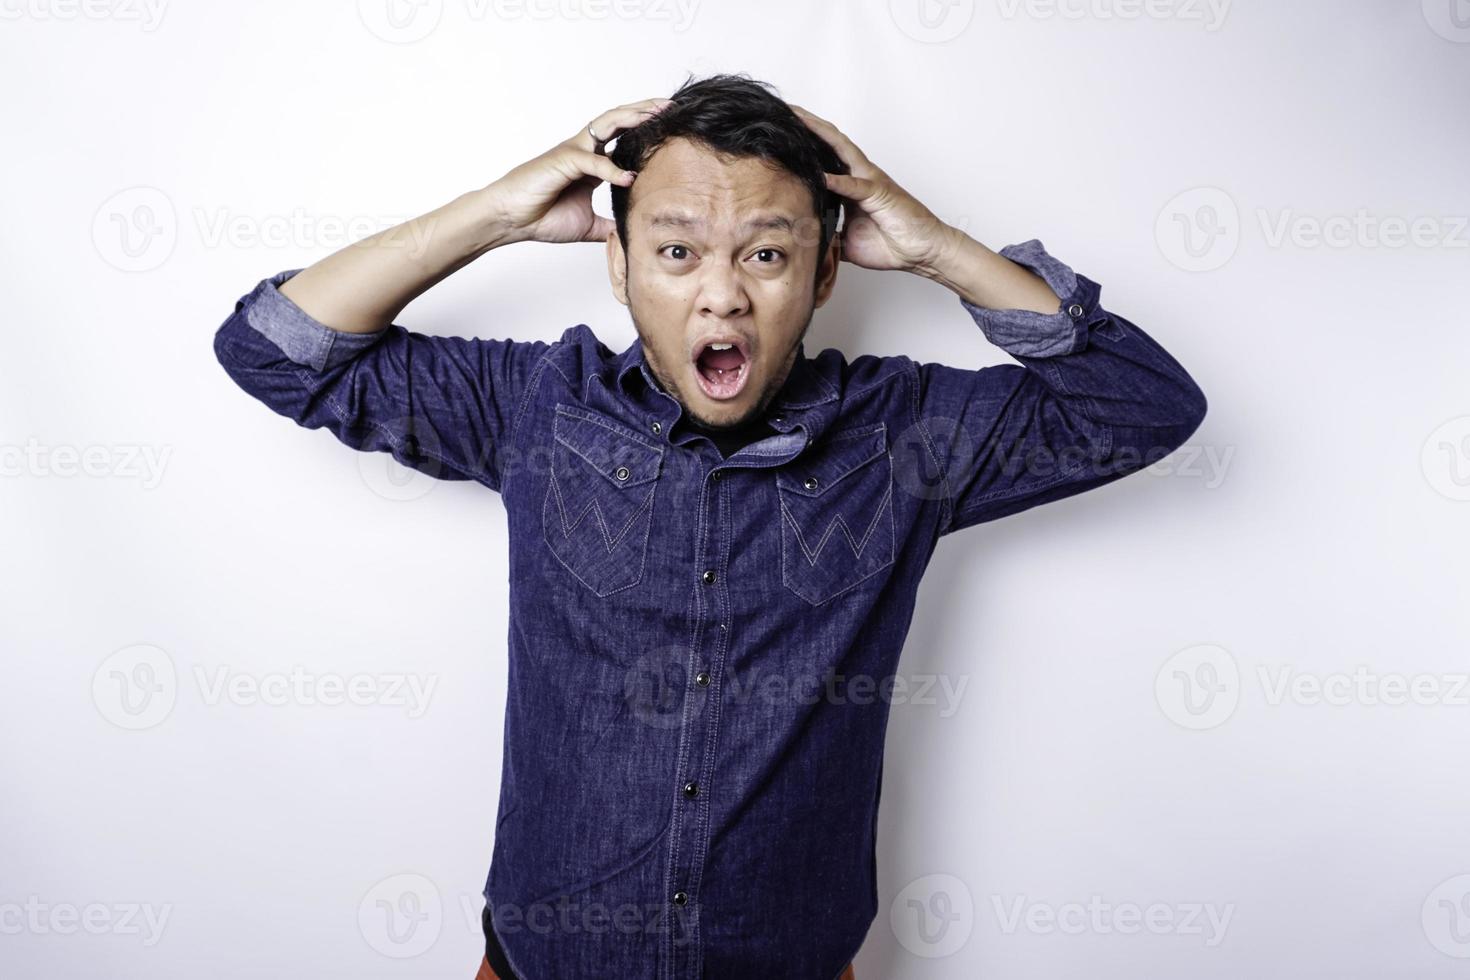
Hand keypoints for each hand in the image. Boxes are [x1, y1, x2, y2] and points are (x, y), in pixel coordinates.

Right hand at [483, 98, 675, 245]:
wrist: (510, 220)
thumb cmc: (542, 218)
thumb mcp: (590, 226)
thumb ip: (610, 226)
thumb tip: (631, 236)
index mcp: (592, 163)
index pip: (624, 138)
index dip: (647, 130)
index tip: (672, 127)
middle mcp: (584, 150)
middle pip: (619, 121)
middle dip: (646, 111)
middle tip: (672, 106)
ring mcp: (573, 152)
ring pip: (607, 125)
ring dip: (633, 118)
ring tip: (657, 115)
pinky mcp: (562, 161)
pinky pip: (592, 161)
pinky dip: (611, 169)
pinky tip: (629, 177)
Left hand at [789, 104, 956, 275]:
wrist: (922, 251)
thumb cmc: (892, 244)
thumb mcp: (848, 243)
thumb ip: (829, 237)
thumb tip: (808, 244)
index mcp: (852, 185)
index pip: (825, 156)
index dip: (806, 142)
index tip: (783, 130)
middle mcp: (861, 175)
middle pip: (831, 141)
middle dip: (808, 124)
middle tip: (785, 109)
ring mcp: (871, 181)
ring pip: (842, 149)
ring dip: (820, 134)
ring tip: (798, 119)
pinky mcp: (880, 193)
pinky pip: (855, 185)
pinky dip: (837, 180)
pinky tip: (820, 176)